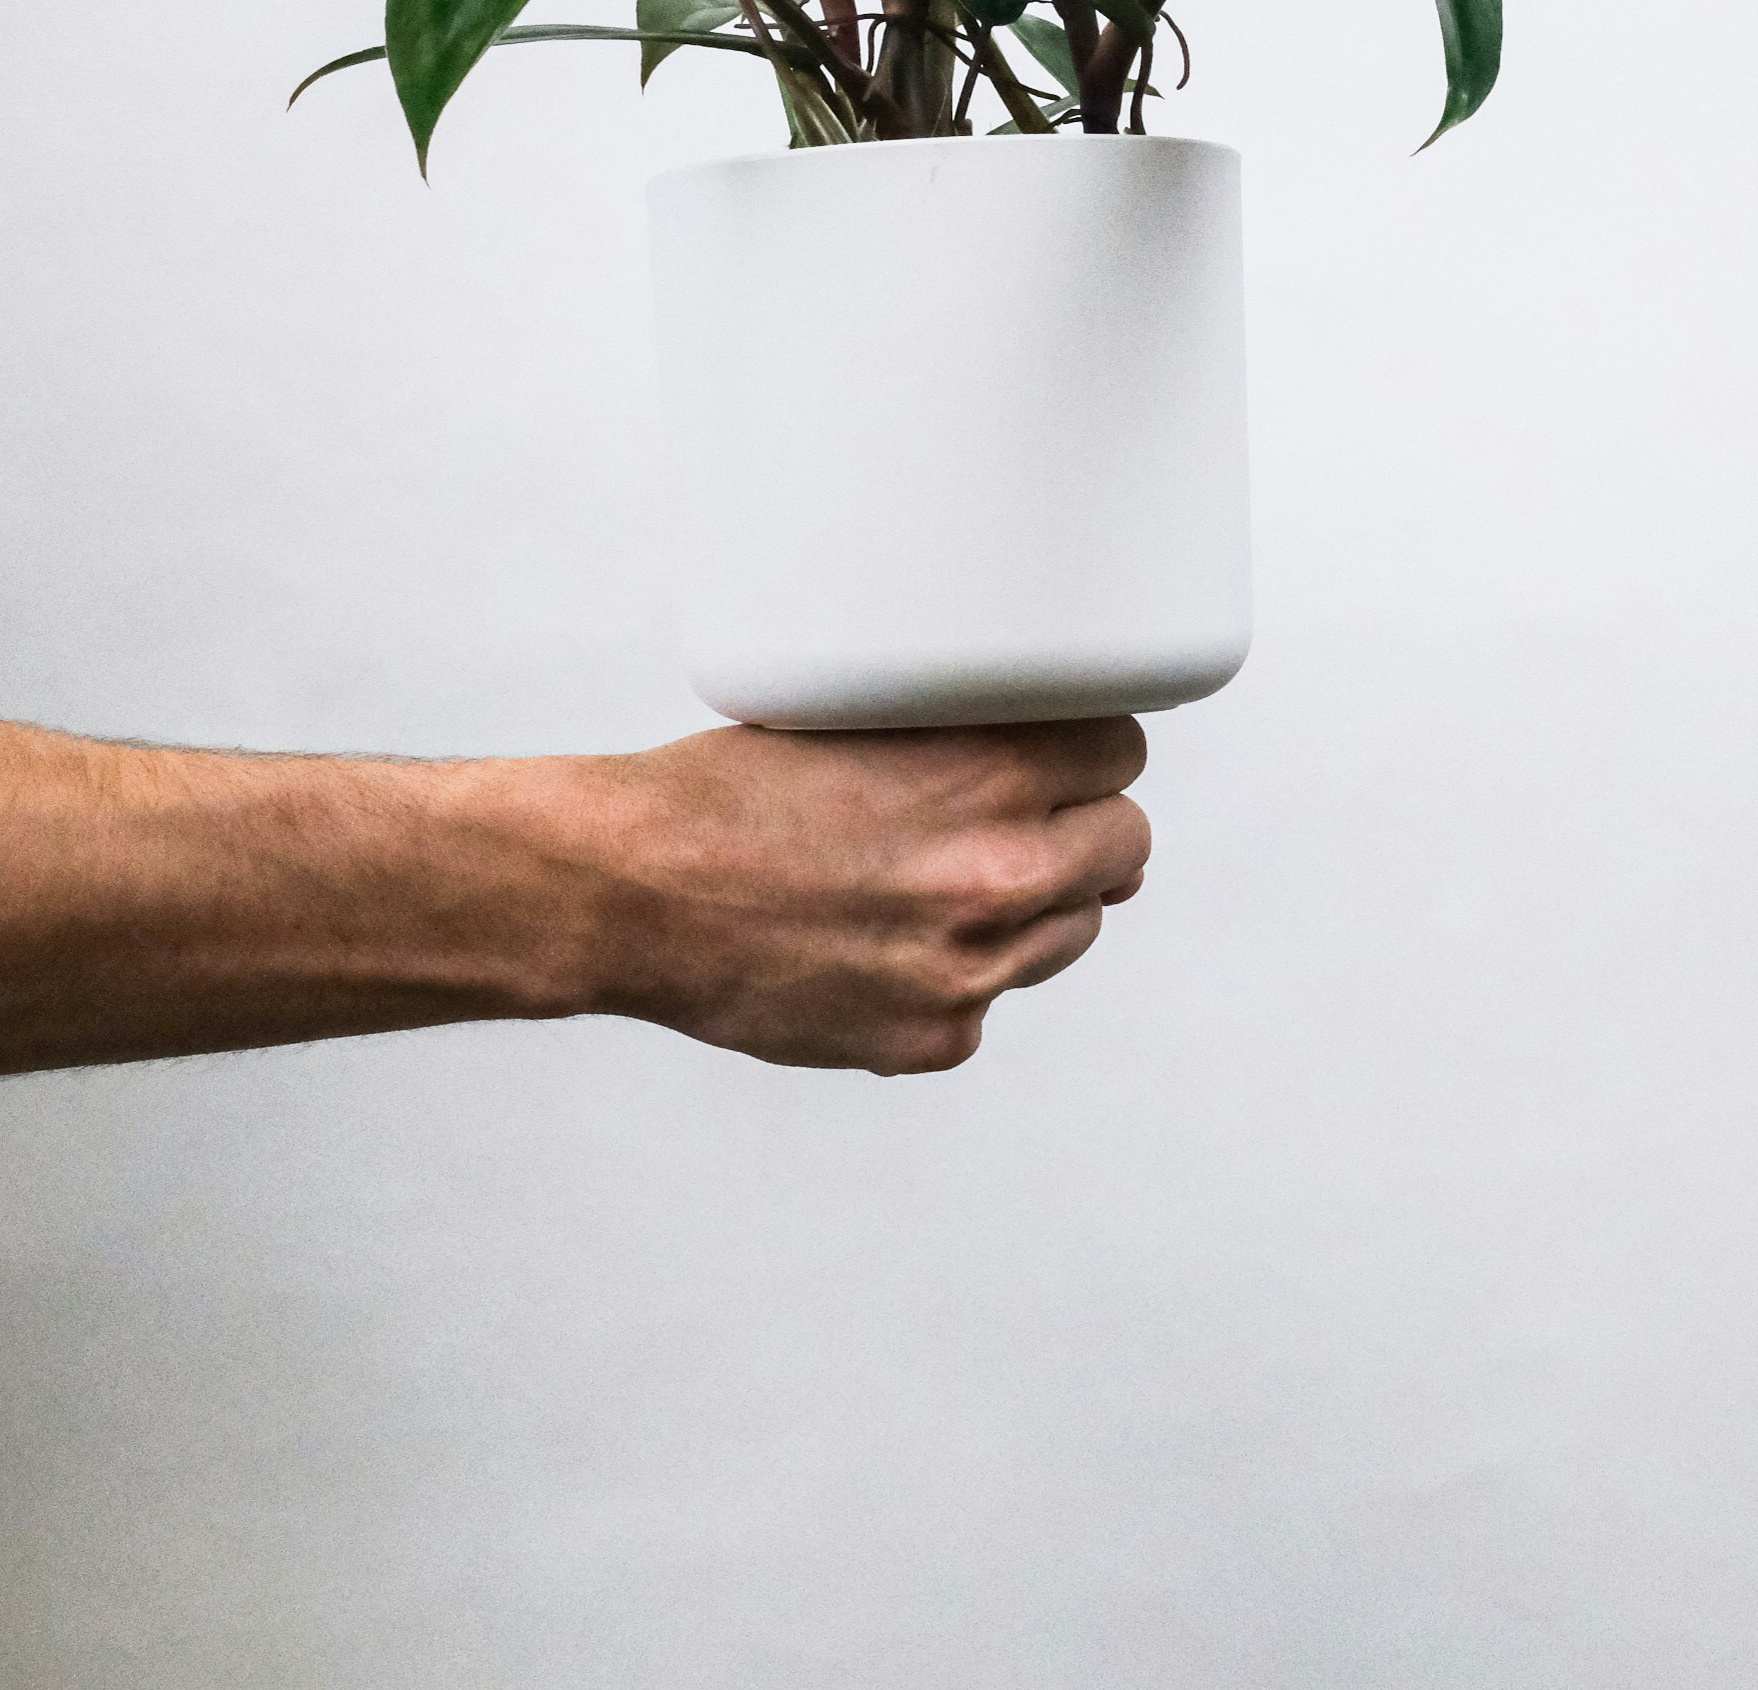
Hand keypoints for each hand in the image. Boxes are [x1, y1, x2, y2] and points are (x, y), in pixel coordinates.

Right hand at [569, 716, 1150, 1075]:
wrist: (634, 891)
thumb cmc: (727, 793)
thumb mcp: (860, 719)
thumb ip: (965, 739)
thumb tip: (1064, 781)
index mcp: (986, 776)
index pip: (1121, 753)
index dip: (1088, 752)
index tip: (1062, 757)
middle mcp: (997, 876)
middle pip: (1124, 846)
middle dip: (1082, 827)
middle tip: (1021, 819)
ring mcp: (971, 969)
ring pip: (1072, 930)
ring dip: (1034, 903)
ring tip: (938, 880)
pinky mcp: (935, 1037)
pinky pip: (991, 999)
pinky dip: (955, 973)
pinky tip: (883, 940)